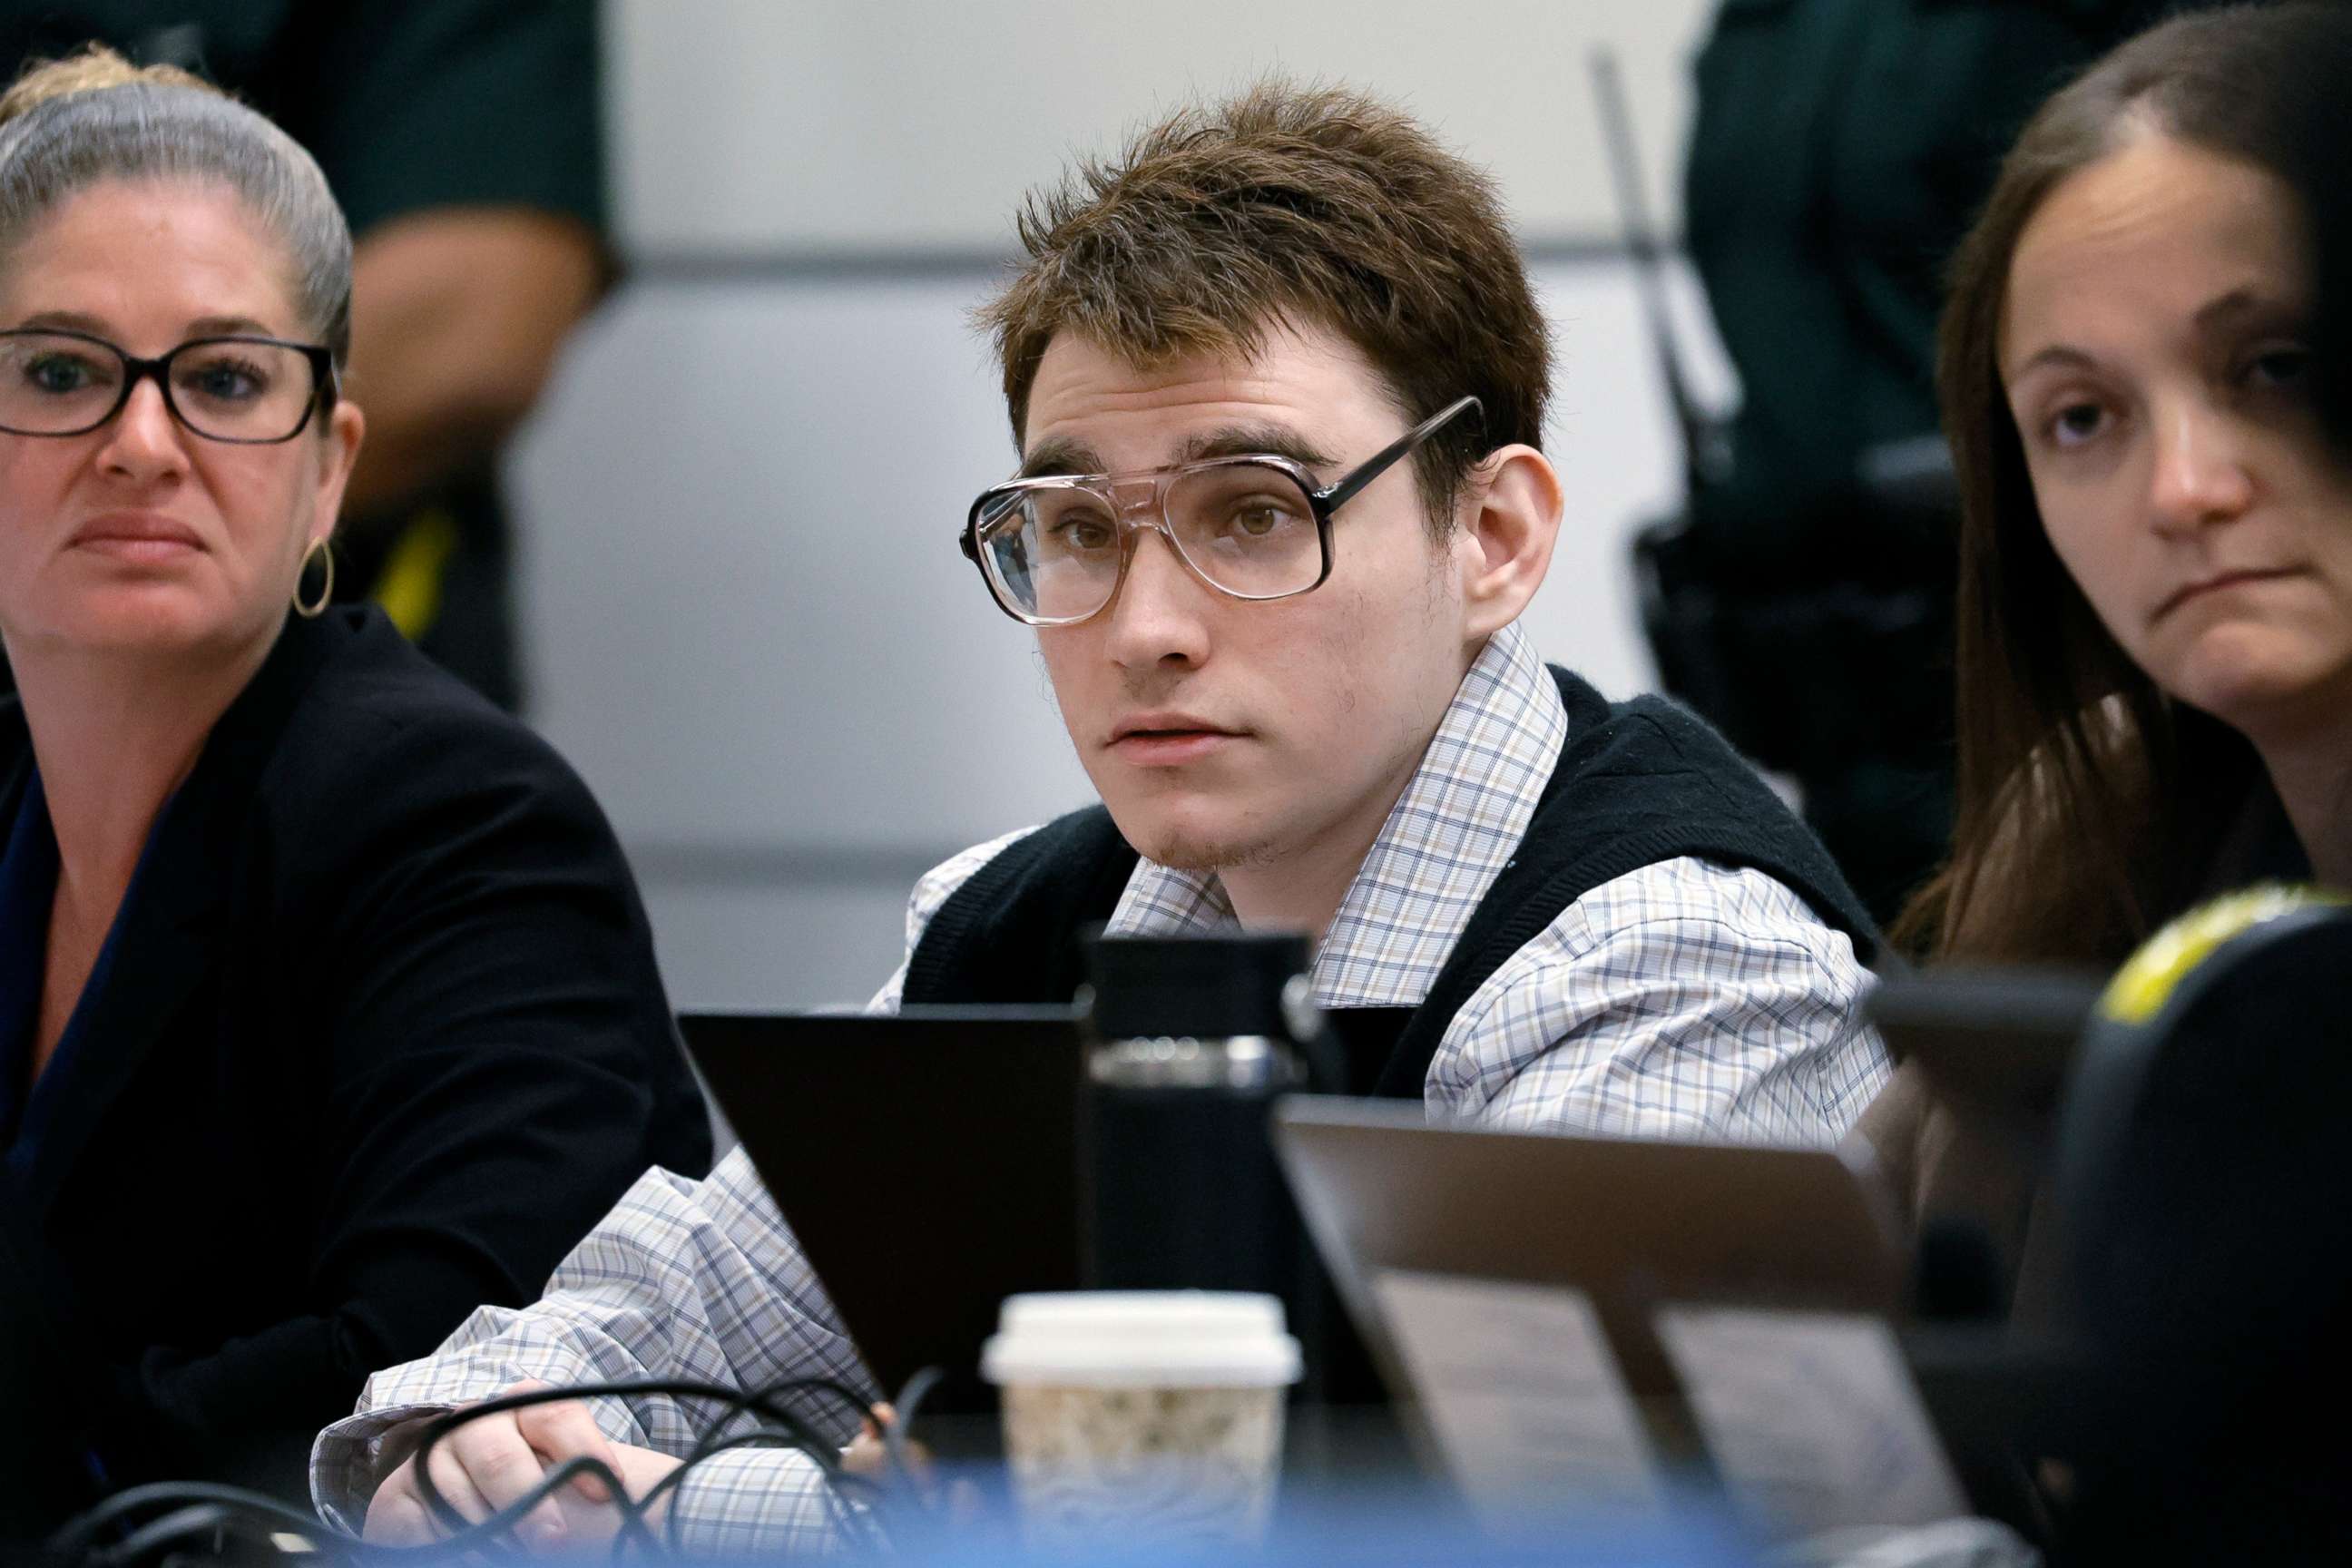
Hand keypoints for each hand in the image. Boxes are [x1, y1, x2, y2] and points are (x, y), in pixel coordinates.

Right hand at [363, 1380, 683, 1549]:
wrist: (464, 1493)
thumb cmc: (540, 1487)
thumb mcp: (569, 1474)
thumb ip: (594, 1480)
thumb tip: (630, 1502)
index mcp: (527, 1407)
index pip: (557, 1415)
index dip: (583, 1447)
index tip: (609, 1486)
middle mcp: (477, 1422)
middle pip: (499, 1453)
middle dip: (529, 1498)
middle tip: (554, 1539)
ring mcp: (434, 1457)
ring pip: (457, 1491)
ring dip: (489, 1529)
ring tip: (514, 1552)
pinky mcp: (397, 1497)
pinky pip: (419, 1522)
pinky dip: (448, 1544)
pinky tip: (473, 1554)